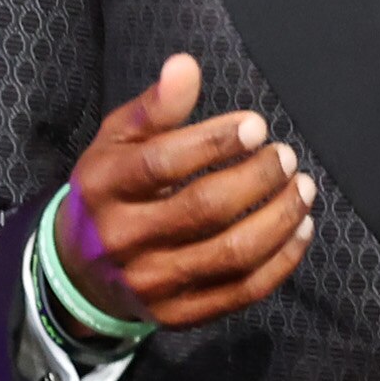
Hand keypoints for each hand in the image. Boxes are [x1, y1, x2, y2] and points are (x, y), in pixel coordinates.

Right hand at [53, 53, 316, 329]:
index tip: (256, 126)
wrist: (78, 271)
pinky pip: (241, 292)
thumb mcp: (116, 142)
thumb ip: (154, 106)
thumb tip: (186, 66)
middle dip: (256, 179)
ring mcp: (152, 283)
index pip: (161, 163)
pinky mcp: (178, 315)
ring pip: (230, 254)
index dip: (213, 142)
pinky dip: (281, 262)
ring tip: (302, 188)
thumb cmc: (110, 191)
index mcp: (103, 187)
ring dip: (278, 219)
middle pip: (203, 209)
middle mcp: (123, 239)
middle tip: (285, 156)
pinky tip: (299, 230)